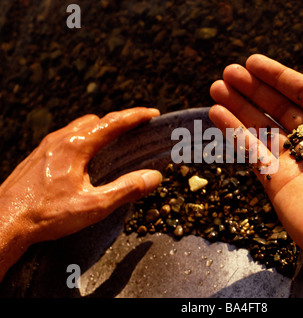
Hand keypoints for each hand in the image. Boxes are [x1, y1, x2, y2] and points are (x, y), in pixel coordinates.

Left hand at [0, 108, 162, 279]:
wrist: (3, 222)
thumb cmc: (45, 215)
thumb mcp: (93, 205)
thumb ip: (126, 189)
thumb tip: (152, 177)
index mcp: (76, 147)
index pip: (113, 123)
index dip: (136, 116)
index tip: (152, 113)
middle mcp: (60, 140)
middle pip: (96, 121)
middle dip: (119, 121)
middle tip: (136, 128)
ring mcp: (46, 147)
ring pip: (79, 128)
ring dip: (100, 130)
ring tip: (114, 142)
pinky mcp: (38, 157)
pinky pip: (66, 138)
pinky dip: (84, 139)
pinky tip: (85, 159)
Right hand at [209, 41, 302, 296]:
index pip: (302, 91)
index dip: (277, 75)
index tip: (252, 62)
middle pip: (276, 106)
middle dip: (252, 88)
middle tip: (228, 73)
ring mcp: (292, 160)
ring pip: (259, 125)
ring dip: (238, 105)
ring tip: (217, 87)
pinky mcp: (275, 179)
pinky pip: (250, 149)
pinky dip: (233, 131)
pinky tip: (217, 114)